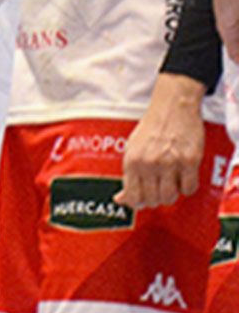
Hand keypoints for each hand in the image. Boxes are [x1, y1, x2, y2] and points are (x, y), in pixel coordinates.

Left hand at [117, 73, 206, 209]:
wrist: (172, 108)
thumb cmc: (151, 129)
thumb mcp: (132, 149)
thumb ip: (129, 175)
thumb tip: (121, 200)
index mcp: (132, 161)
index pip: (132, 196)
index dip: (136, 204)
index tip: (140, 202)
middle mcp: (149, 164)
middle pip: (152, 200)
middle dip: (154, 200)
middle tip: (157, 191)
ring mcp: (170, 163)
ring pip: (169, 197)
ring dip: (170, 196)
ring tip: (170, 184)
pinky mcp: (190, 161)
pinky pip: (189, 188)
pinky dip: (186, 188)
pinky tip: (183, 178)